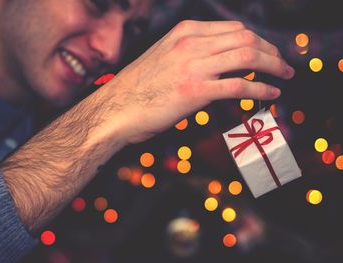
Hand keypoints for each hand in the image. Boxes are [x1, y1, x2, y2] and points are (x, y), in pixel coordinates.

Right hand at [102, 20, 294, 143]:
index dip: (258, 40)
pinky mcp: (196, 91)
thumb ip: (191, 55)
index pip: (234, 29)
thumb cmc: (138, 89)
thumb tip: (217, 64)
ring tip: (285, 75)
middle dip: (272, 51)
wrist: (116, 109)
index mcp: (185, 32)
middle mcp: (191, 43)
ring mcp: (194, 66)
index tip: (268, 51)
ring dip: (273, 66)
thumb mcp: (164, 58)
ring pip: (248, 57)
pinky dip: (261, 88)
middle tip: (283, 64)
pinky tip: (272, 93)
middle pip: (246, 39)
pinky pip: (239, 86)